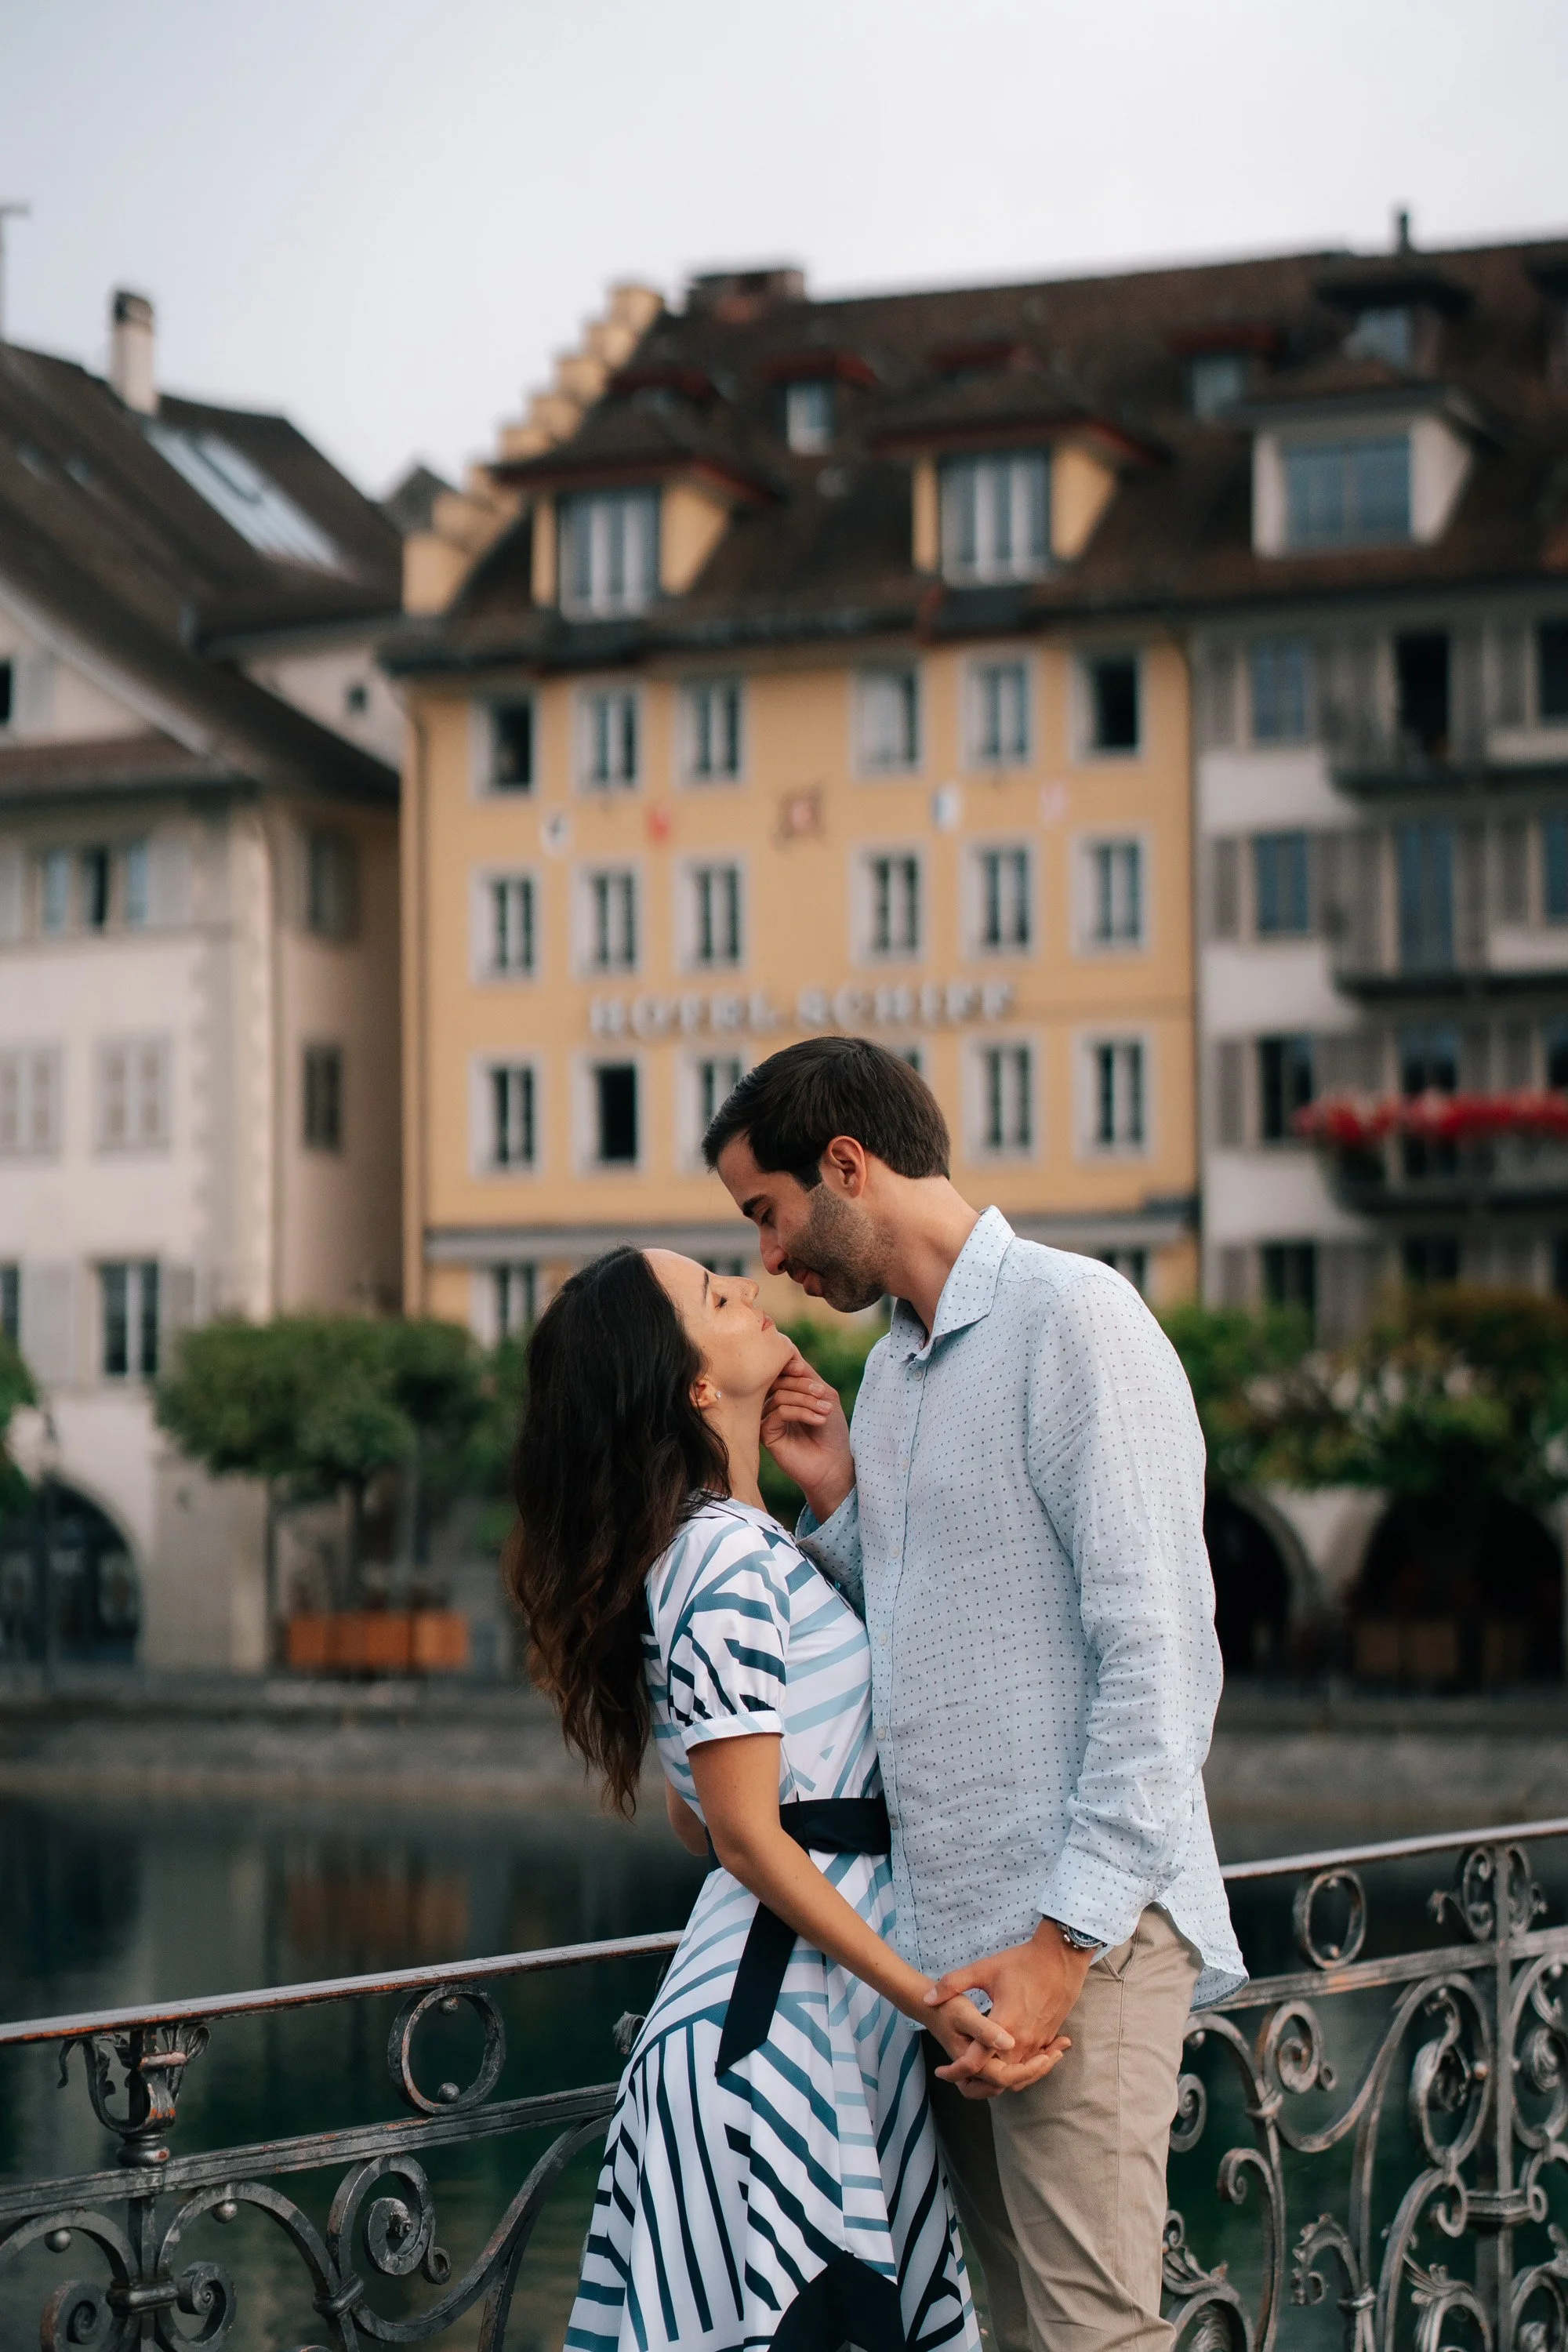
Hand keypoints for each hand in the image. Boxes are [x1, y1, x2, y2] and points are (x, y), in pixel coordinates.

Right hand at [760, 1349, 853, 1521]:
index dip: (789, 1363)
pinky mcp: (765, 1434)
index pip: (779, 1370)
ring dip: (806, 1400)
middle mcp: (773, 1403)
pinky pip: (778, 1412)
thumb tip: (789, 1354)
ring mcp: (767, 1418)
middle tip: (823, 1395)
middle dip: (803, 1384)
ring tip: (825, 1411)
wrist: (833, 1464)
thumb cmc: (831, 1431)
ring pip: (779, 1395)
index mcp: (786, 1392)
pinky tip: (818, 1420)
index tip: (802, 1369)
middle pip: (778, 1380)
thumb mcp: (825, 1396)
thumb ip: (807, 1375)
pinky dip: (801, 1412)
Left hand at [925, 1924, 1092, 2085]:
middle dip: (976, 2085)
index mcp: (1004, 2025)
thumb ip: (953, 1984)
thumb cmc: (1023, 1962)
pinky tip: (1002, 2063)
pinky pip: (1031, 2067)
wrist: (1062, 1958)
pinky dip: (1016, 2073)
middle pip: (997, 2079)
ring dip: (996, 2082)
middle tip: (956, 2079)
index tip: (941, 2071)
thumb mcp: (985, 1969)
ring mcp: (1037, 2042)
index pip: (976, 2063)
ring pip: (1016, 2078)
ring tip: (975, 2076)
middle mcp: (1022, 2041)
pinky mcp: (1047, 2039)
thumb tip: (927, 1999)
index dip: (955, 2071)